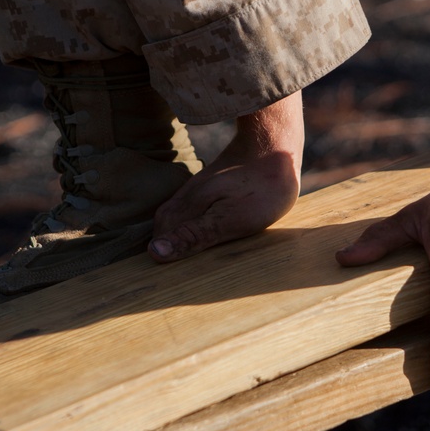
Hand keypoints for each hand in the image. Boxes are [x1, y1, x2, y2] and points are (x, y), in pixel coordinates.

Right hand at [148, 92, 303, 262]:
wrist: (275, 147)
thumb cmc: (259, 189)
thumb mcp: (230, 219)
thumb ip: (193, 235)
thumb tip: (154, 253)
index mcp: (184, 209)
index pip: (158, 242)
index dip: (162, 263)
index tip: (170, 283)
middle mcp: (182, 199)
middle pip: (163, 231)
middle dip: (168, 251)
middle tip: (180, 278)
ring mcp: (193, 192)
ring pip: (175, 221)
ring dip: (179, 239)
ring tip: (191, 262)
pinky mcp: (207, 189)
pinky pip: (189, 212)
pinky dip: (192, 226)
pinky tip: (203, 235)